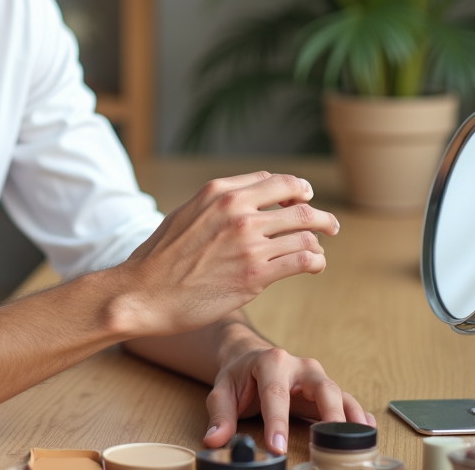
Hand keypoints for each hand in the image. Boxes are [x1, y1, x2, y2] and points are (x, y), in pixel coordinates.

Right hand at [114, 172, 339, 335]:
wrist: (143, 293)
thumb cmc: (160, 258)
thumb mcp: (186, 213)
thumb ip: (218, 202)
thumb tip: (249, 195)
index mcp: (220, 191)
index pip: (276, 181)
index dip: (298, 190)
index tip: (305, 200)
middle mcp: (237, 211)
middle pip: (299, 204)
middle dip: (320, 215)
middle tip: (330, 226)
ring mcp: (248, 242)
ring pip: (305, 233)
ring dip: (319, 242)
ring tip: (319, 252)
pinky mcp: (255, 274)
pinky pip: (303, 260)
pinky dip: (315, 261)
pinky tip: (313, 266)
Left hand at [203, 345, 374, 455]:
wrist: (252, 358)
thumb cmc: (239, 375)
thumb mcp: (223, 391)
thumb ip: (220, 416)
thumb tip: (214, 440)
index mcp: (271, 362)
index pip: (276, 393)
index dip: (277, 422)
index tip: (277, 447)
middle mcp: (300, 366)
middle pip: (321, 388)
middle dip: (328, 415)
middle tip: (329, 441)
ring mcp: (316, 377)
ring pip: (339, 393)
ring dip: (349, 416)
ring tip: (358, 439)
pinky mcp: (326, 390)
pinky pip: (346, 400)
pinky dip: (357, 415)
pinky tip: (366, 429)